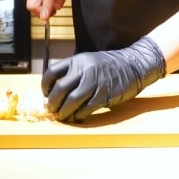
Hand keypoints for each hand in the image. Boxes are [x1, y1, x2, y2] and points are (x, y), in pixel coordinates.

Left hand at [41, 36, 166, 121]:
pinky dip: (79, 116)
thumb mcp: (89, 61)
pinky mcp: (104, 95)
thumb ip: (74, 72)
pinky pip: (86, 109)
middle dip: (53, 102)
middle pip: (59, 89)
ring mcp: (94, 83)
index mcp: (78, 60)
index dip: (45, 85)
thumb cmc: (109, 65)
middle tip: (52, 109)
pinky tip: (78, 117)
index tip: (46, 94)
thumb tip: (56, 90)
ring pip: (71, 101)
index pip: (52, 72)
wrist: (133, 65)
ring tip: (62, 116)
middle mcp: (84, 70)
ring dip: (64, 112)